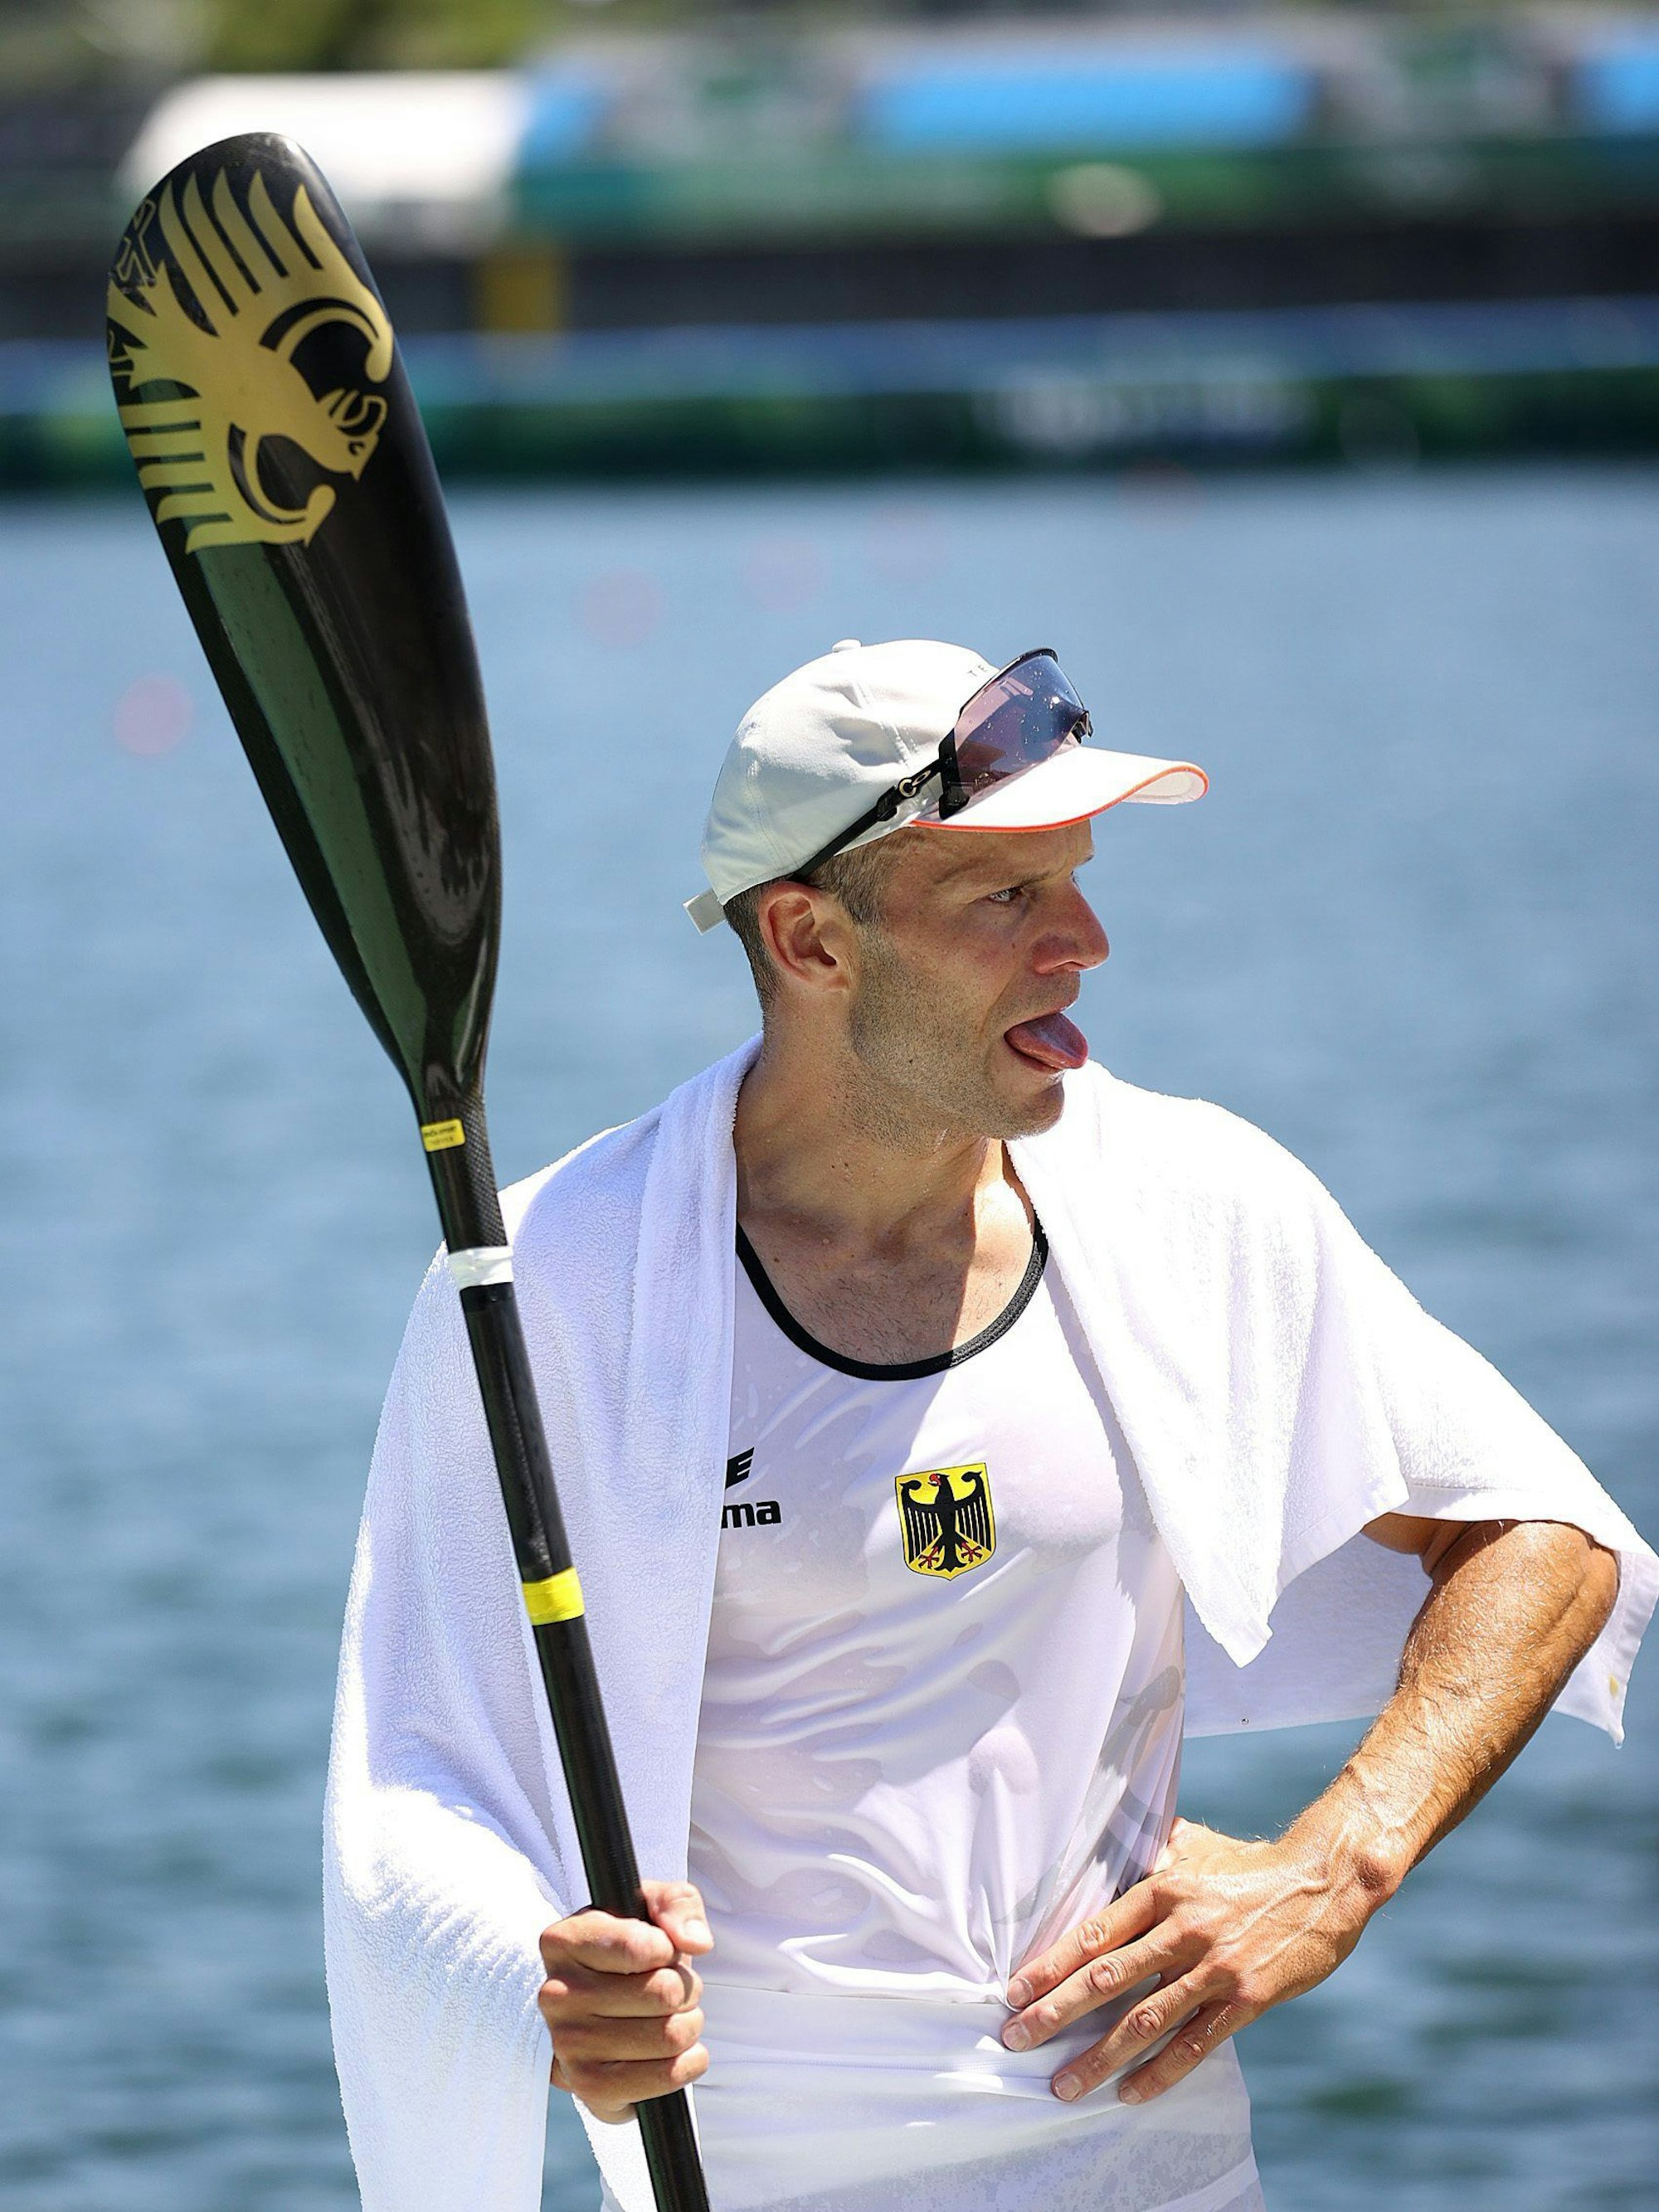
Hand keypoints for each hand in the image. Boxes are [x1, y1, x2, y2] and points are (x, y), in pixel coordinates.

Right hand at [539, 1879, 713, 2122]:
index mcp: (562, 1942)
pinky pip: (663, 2078)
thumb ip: (677, 1904)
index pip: (640, 1948)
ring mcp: (568, 2045)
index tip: (661, 1951)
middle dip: (686, 1989)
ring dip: (690, 2024)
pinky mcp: (589, 2087)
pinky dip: (689, 2064)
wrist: (605, 2011)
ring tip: (675, 2016)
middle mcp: (555, 1995)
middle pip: (664, 1993)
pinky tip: (682, 2052)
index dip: (668, 1949)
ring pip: (670, 2035)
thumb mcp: (652, 1906)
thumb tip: (695, 1942)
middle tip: (674, 1988)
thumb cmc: (632, 1950)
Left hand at [1001, 1817, 1386, 2104]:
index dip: (1050, 1965)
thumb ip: (1149, 1852)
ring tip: (1062, 2084)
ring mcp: (1215, 1966)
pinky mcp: (1247, 1998)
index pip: (1093, 1933)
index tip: (1013, 1991)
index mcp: (1162, 1889)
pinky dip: (1160, 2072)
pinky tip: (1130, 2093)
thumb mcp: (1194, 1846)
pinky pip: (1195, 2043)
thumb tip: (1104, 1839)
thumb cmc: (1249, 1866)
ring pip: (1145, 2019)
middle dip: (1054, 2012)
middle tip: (1015, 2039)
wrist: (1324, 1882)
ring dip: (1099, 2056)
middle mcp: (1182, 1928)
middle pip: (1106, 1977)